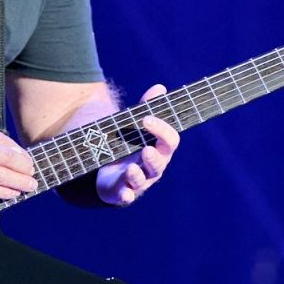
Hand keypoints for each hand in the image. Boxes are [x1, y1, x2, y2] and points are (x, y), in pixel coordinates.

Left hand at [95, 85, 179, 206]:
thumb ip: (147, 108)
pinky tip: (124, 193)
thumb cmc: (130, 146)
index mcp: (160, 150)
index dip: (161, 130)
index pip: (170, 141)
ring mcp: (138, 181)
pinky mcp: (122, 191)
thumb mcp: (136, 127)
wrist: (113, 171)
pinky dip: (125, 195)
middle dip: (153, 157)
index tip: (146, 119)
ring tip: (130, 168)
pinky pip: (126, 196)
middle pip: (159, 163)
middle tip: (146, 149)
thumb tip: (159, 88)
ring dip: (137, 175)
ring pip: (142, 180)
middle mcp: (153, 167)